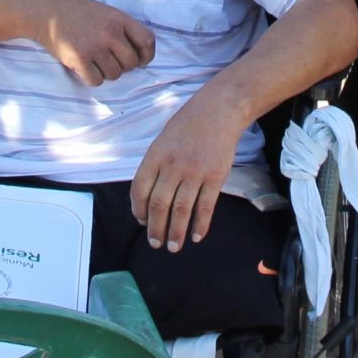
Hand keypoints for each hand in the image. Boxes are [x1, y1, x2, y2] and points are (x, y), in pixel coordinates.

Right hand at [35, 0, 155, 86]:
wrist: (46, 11)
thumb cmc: (77, 13)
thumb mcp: (105, 13)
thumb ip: (122, 30)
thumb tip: (138, 58)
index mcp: (119, 19)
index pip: (147, 41)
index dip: (146, 55)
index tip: (140, 61)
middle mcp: (110, 33)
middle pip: (131, 63)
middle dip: (123, 66)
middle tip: (109, 61)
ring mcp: (95, 46)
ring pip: (114, 74)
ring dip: (106, 72)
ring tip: (94, 61)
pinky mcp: (79, 59)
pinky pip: (96, 80)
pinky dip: (91, 78)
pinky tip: (83, 67)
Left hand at [130, 93, 247, 250]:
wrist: (219, 110)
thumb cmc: (188, 124)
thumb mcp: (163, 140)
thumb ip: (156, 165)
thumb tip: (149, 196)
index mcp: (155, 156)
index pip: (140, 189)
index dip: (138, 210)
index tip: (142, 222)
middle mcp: (172, 166)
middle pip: (159, 205)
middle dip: (156, 229)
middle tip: (156, 243)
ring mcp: (195, 172)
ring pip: (182, 210)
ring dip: (176, 232)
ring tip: (174, 246)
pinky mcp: (215, 177)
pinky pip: (205, 206)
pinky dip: (200, 224)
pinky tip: (196, 236)